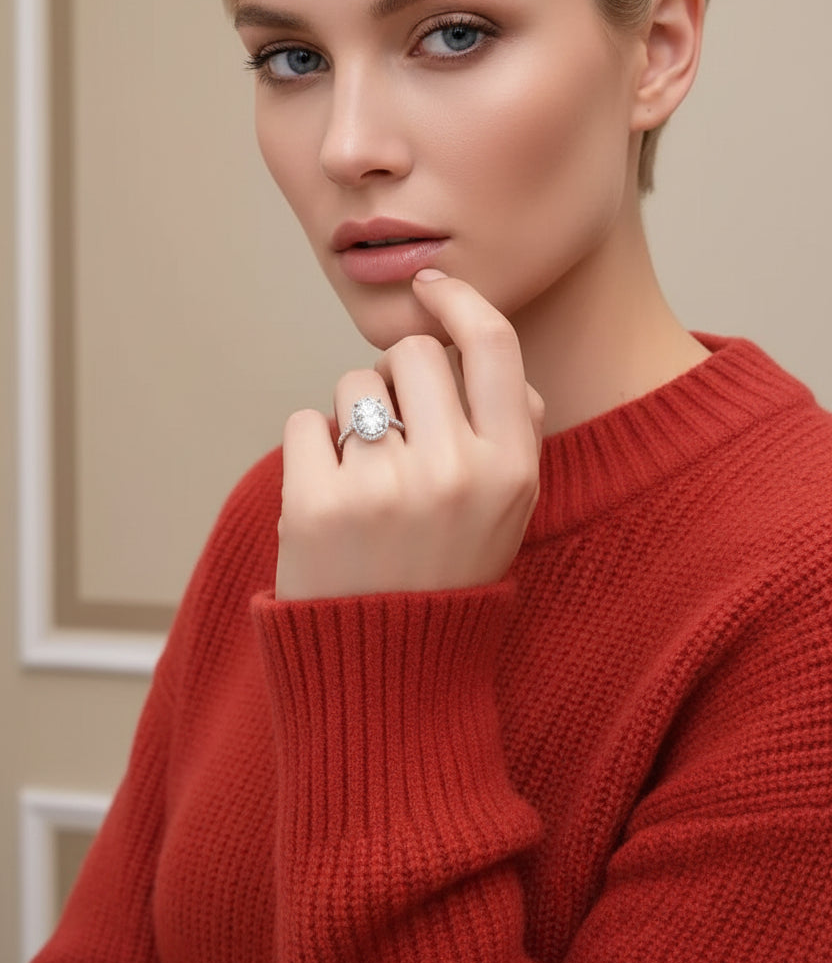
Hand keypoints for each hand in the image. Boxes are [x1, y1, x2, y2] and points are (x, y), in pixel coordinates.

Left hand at [275, 272, 544, 599]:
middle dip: (397, 377)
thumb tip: (483, 344)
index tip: (431, 288)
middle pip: (412, 353)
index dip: (458, 299)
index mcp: (511, 468)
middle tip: (395, 432)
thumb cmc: (448, 575)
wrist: (388, 674)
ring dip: (352, 416)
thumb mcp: (512, 510)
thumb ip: (515, 428)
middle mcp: (455, 472)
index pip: (492, 342)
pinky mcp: (317, 505)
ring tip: (365, 479)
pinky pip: (305, 422)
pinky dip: (311, 450)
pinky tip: (329, 498)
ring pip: (354, 384)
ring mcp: (384, 488)